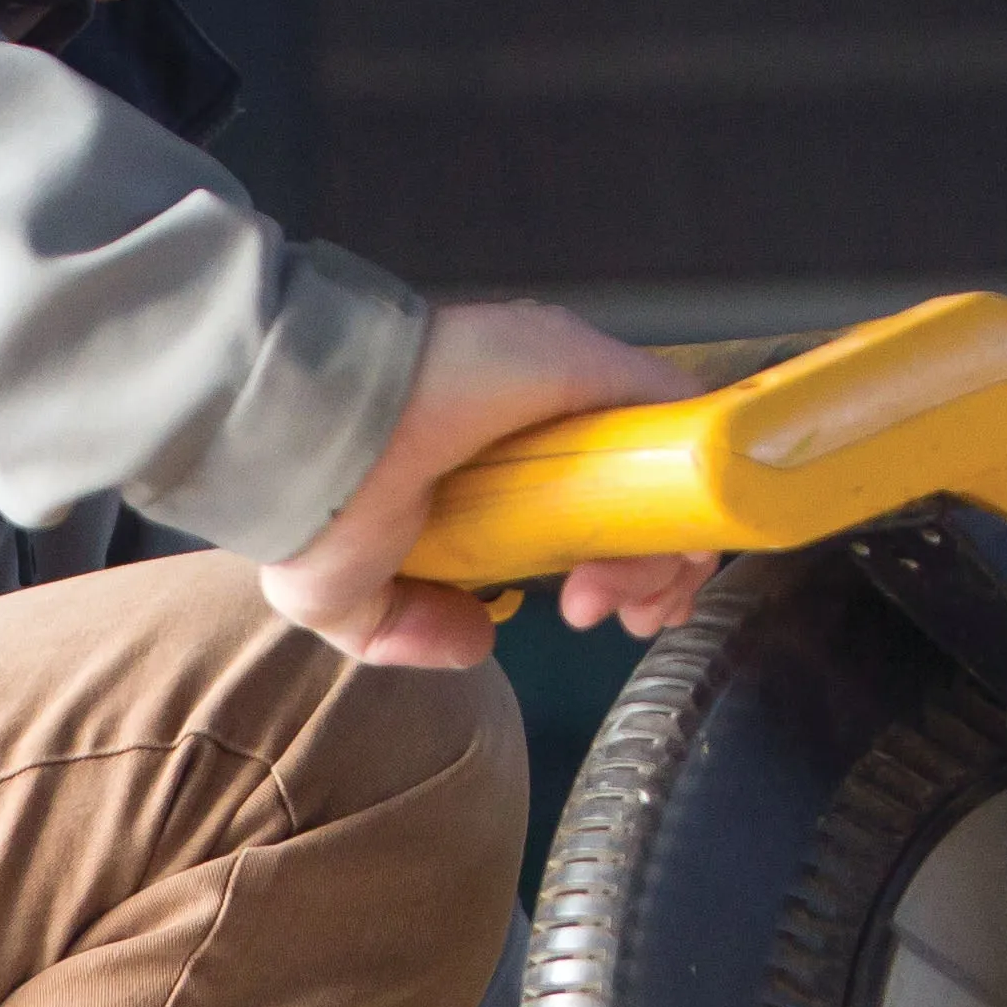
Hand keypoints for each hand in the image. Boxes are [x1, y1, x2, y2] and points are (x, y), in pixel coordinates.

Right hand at [264, 299, 725, 672]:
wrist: (308, 434)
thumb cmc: (313, 510)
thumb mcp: (339, 601)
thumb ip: (405, 628)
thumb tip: (480, 640)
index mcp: (486, 484)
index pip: (582, 523)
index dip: (616, 575)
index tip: (603, 619)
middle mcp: (536, 436)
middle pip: (639, 498)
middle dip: (654, 573)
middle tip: (626, 618)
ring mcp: (568, 397)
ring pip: (664, 462)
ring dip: (672, 541)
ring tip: (625, 593)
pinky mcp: (589, 366)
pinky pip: (675, 409)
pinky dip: (698, 464)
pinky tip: (676, 530)